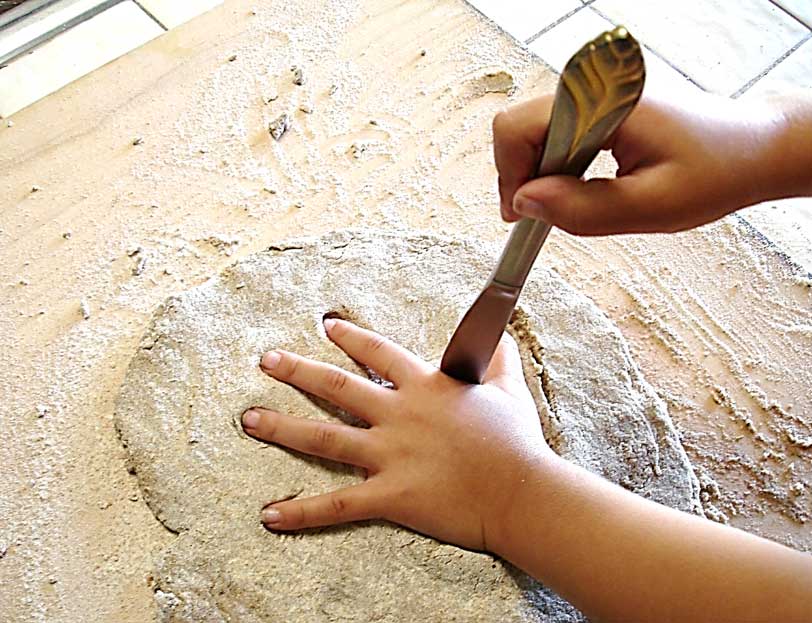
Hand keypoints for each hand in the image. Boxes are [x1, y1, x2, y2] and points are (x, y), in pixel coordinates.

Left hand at [241, 318, 550, 550]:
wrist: (521, 491)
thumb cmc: (516, 441)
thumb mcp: (508, 390)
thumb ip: (496, 358)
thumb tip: (500, 333)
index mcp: (425, 387)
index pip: (378, 353)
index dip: (350, 337)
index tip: (327, 326)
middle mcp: (399, 415)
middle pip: (338, 386)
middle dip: (297, 370)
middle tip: (266, 360)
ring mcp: (390, 455)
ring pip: (324, 437)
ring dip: (282, 427)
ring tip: (248, 419)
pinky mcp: (390, 495)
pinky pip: (337, 504)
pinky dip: (302, 511)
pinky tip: (270, 515)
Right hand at [493, 91, 788, 234]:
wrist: (751, 151)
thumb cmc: (716, 172)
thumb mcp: (649, 207)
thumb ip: (581, 209)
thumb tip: (524, 203)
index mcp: (605, 103)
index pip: (519, 127)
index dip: (511, 175)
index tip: (521, 215)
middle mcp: (595, 88)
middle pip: (519, 127)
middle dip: (523, 177)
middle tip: (546, 215)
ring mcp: (595, 93)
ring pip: (533, 131)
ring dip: (541, 173)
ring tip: (570, 202)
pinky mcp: (598, 104)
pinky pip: (554, 131)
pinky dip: (556, 164)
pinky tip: (578, 185)